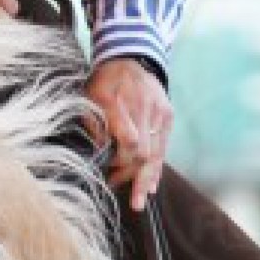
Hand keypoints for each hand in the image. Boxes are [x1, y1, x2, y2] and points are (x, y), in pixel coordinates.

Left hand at [87, 56, 172, 210]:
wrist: (131, 58)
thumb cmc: (107, 79)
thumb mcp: (91, 94)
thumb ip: (94, 122)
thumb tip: (100, 150)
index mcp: (125, 102)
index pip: (129, 141)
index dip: (120, 161)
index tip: (108, 170)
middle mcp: (146, 109)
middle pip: (145, 152)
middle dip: (132, 175)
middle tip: (119, 189)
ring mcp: (161, 113)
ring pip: (156, 153)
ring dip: (146, 179)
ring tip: (138, 202)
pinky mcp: (168, 117)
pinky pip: (163, 147)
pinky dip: (156, 168)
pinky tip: (150, 187)